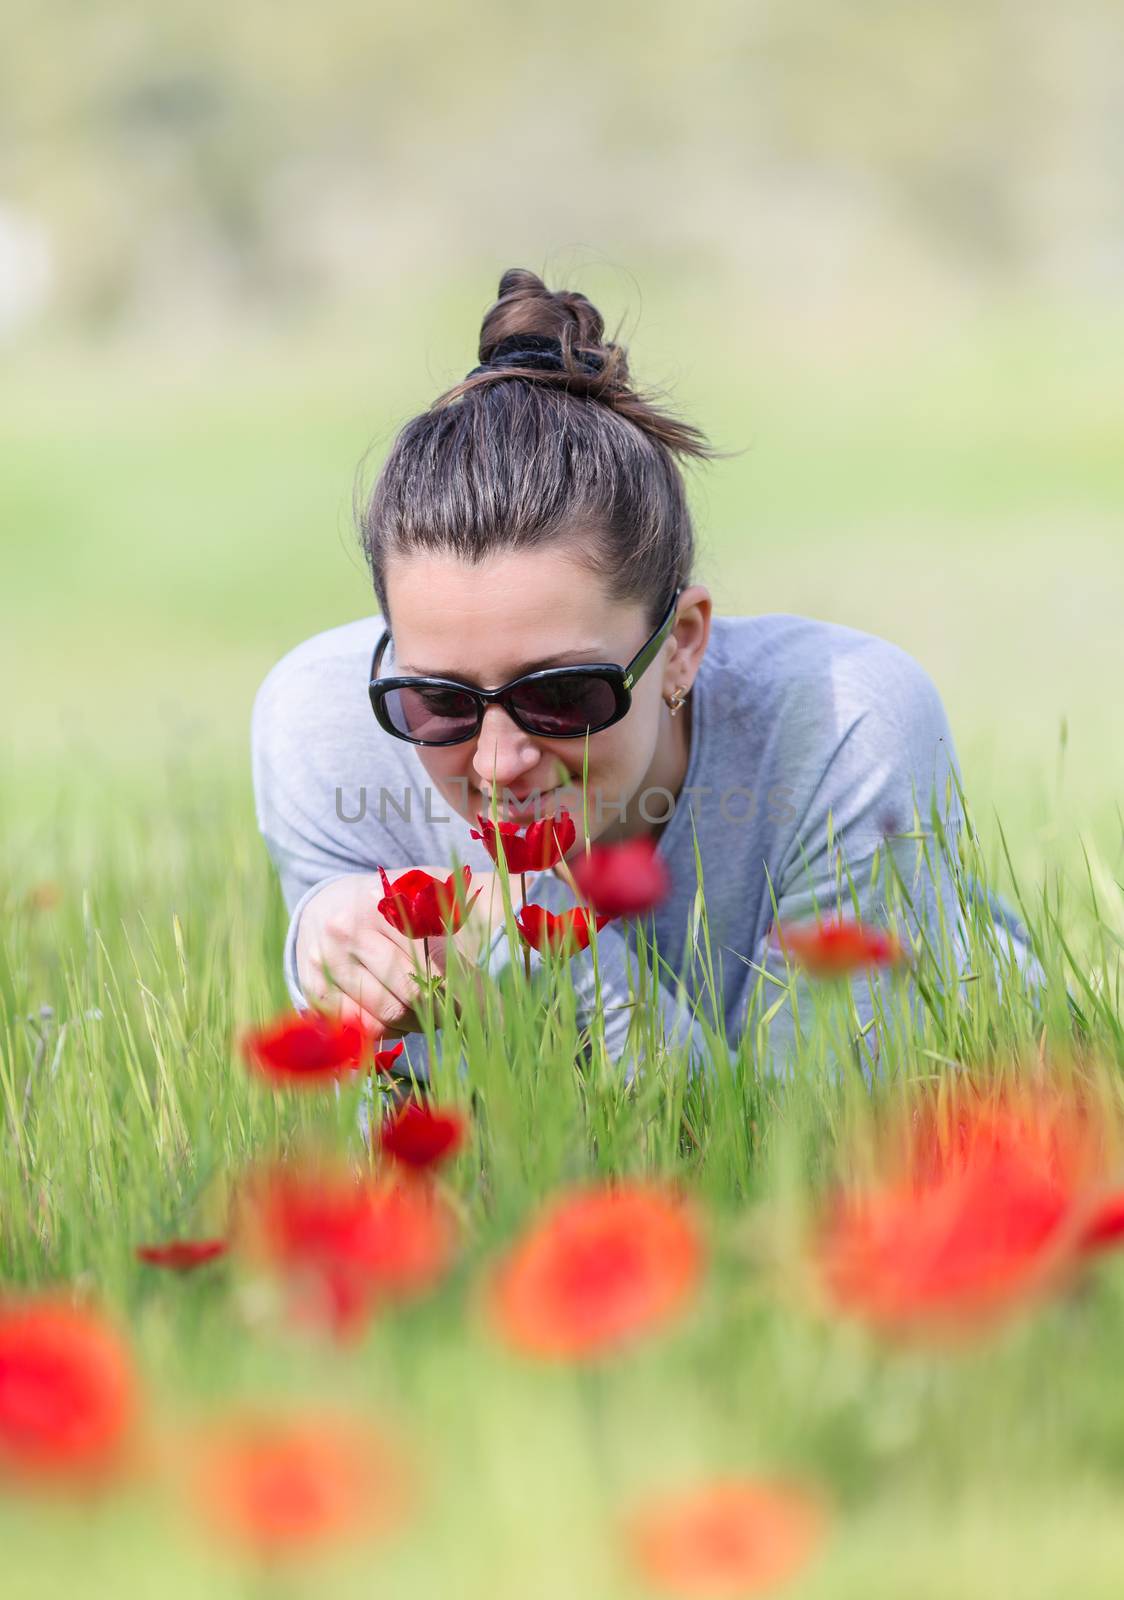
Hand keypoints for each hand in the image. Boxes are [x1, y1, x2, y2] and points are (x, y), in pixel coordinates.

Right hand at [295, 868, 504, 1037]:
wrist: (327, 905)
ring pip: (384, 1016)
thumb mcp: (430, 891)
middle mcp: (350, 928)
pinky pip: (359, 1026)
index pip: (433, 961)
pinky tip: (396, 1017)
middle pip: (409, 994)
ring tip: (428, 1013)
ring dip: (414, 1023)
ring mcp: (326, 960)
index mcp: (385, 901)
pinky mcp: (312, 988)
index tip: (490, 1012)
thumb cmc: (394, 905)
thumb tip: (529, 899)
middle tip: (459, 1016)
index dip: (463, 991)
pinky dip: (384, 1029)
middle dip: (440, 1011)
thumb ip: (476, 899)